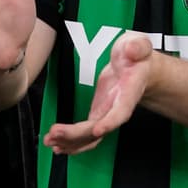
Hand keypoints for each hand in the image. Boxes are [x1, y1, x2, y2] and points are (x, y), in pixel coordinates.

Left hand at [43, 32, 152, 154]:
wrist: (138, 68)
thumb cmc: (137, 56)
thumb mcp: (138, 45)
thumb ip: (136, 47)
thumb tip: (132, 49)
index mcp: (129, 93)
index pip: (121, 111)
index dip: (110, 122)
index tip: (98, 130)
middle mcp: (117, 109)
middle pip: (99, 129)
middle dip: (77, 134)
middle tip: (55, 133)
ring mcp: (106, 114)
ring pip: (90, 136)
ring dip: (70, 142)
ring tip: (49, 141)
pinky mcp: (98, 114)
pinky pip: (85, 134)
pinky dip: (70, 140)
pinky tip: (56, 143)